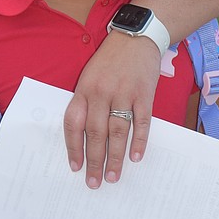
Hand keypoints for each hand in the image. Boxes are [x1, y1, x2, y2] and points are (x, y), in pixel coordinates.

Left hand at [64, 34, 160, 185]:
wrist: (136, 36)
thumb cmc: (110, 59)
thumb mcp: (90, 76)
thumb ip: (86, 102)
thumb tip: (84, 136)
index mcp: (84, 89)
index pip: (74, 123)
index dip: (73, 147)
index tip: (75, 167)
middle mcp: (101, 93)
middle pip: (95, 132)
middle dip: (94, 161)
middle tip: (94, 182)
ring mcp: (124, 93)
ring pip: (117, 131)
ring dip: (114, 157)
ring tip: (113, 177)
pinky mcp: (144, 94)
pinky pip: (141, 122)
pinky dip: (139, 141)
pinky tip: (135, 157)